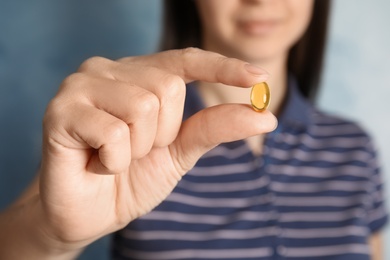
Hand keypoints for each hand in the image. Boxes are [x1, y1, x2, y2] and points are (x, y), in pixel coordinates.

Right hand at [39, 48, 276, 249]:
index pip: (186, 60)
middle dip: (162, 134)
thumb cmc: (132, 177)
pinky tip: (96, 163)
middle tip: (135, 151)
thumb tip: (266, 116)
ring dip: (137, 148)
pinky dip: (115, 160)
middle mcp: (109, 70)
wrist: (90, 214)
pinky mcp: (60, 110)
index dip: (222, 67)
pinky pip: (114, 132)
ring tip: (115, 156)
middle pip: (167, 87)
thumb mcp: (180, 152)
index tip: (258, 78)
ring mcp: (81, 85)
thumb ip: (215, 128)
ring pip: (143, 106)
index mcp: (138, 75)